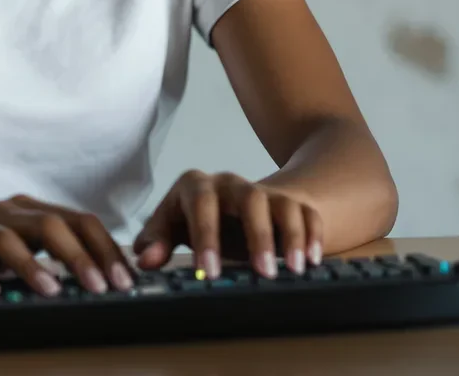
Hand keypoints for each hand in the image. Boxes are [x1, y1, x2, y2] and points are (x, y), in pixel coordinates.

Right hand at [0, 195, 135, 298]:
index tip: (126, 279)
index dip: (105, 247)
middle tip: (101, 286)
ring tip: (52, 290)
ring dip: (32, 265)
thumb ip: (52, 254)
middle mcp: (6, 212)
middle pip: (50, 224)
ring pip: (8, 238)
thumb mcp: (19, 244)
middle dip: (79, 256)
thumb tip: (103, 278)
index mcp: (30, 210)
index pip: (79, 220)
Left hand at [132, 170, 324, 279]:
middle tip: (262, 274)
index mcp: (196, 187)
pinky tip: (314, 260)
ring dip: (291, 236)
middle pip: (249, 199)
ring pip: (281, 204)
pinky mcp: (290, 201)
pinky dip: (313, 234)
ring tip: (296, 269)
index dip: (206, 236)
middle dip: (257, 236)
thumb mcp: (171, 227)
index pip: (201, 205)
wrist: (232, 203)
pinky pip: (306, 211)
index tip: (209, 271)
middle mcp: (231, 184)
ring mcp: (264, 191)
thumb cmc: (195, 220)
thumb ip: (156, 241)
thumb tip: (145, 260)